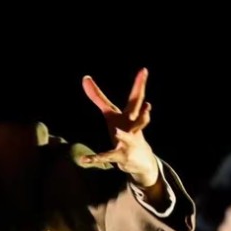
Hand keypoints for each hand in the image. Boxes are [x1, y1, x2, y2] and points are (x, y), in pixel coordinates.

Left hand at [77, 67, 160, 188]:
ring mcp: (128, 142)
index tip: (144, 70)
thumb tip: (84, 77)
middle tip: (147, 106)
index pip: (137, 97)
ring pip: (127, 138)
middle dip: (143, 113)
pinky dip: (95, 158)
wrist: (140, 160)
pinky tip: (83, 159)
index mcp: (131, 115)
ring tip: (117, 132)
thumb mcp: (111, 113)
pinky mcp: (119, 156)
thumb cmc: (125, 130)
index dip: (140, 83)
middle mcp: (133, 128)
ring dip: (123, 136)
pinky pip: (106, 157)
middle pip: (141, 119)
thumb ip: (98, 96)